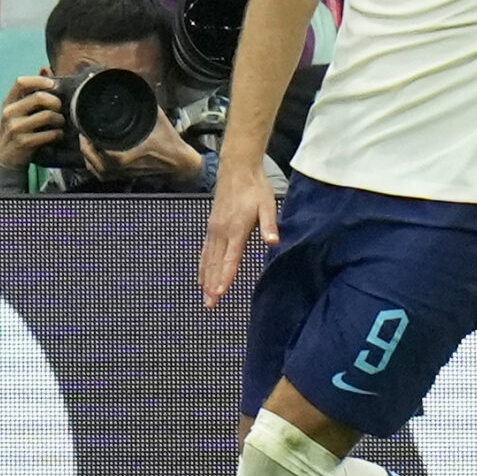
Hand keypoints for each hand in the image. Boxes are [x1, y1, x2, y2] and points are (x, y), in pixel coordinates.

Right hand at [0, 76, 63, 168]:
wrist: (4, 159)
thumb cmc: (16, 130)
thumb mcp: (18, 110)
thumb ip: (31, 91)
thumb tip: (46, 68)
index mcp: (8, 102)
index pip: (21, 82)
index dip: (40, 80)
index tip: (53, 85)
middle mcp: (9, 113)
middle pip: (39, 97)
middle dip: (56, 102)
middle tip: (59, 109)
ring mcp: (15, 128)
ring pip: (47, 115)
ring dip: (59, 119)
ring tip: (59, 123)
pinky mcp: (24, 142)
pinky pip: (50, 133)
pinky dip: (58, 134)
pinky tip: (57, 135)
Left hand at [85, 107, 204, 184]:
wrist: (179, 163)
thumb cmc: (169, 143)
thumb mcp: (156, 117)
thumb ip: (143, 102)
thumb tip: (133, 87)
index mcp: (120, 156)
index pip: (90, 144)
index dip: (85, 130)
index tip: (85, 120)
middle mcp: (116, 169)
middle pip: (87, 154)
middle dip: (84, 139)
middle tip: (86, 126)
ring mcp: (117, 176)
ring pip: (90, 164)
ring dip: (88, 151)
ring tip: (90, 138)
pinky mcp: (120, 179)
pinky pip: (98, 172)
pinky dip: (94, 162)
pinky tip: (96, 152)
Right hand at [200, 159, 278, 306]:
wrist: (237, 170)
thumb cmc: (255, 188)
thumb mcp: (268, 205)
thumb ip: (270, 225)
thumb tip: (274, 242)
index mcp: (236, 229)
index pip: (230, 258)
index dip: (225, 277)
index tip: (220, 293)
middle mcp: (221, 232)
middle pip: (216, 264)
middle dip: (212, 286)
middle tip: (209, 305)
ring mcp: (214, 230)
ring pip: (208, 260)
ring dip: (206, 280)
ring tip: (205, 298)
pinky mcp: (211, 227)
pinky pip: (205, 251)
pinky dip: (203, 266)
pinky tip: (202, 277)